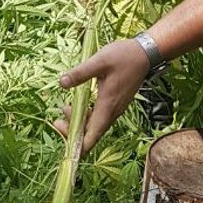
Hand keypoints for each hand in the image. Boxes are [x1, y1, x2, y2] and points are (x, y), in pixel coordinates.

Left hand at [54, 37, 149, 151]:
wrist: (145, 53)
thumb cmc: (124, 56)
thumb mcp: (100, 61)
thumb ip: (81, 73)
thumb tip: (62, 83)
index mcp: (108, 105)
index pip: (92, 136)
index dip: (79, 147)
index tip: (65, 149)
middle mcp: (112, 111)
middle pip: (92, 133)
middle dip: (73, 132)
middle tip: (57, 121)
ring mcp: (115, 108)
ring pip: (95, 125)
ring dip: (79, 122)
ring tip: (65, 108)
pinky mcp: (116, 103)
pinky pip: (100, 117)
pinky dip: (87, 116)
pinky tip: (79, 104)